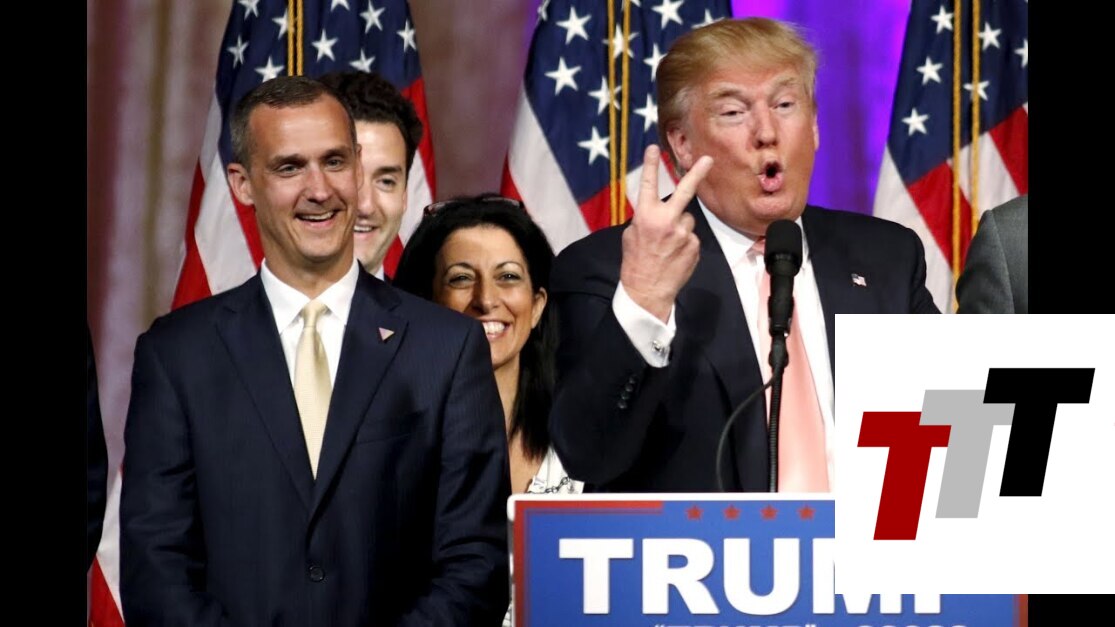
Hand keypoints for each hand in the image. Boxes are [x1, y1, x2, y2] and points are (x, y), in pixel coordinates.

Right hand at [620, 145, 712, 322]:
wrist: (647, 291)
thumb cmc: (635, 263)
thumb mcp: (630, 236)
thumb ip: (644, 220)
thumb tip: (655, 213)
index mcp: (645, 216)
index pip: (648, 185)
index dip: (651, 165)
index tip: (653, 148)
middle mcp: (666, 221)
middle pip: (685, 191)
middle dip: (697, 173)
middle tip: (708, 159)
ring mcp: (683, 234)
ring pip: (686, 220)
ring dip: (679, 228)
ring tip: (668, 246)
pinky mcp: (695, 246)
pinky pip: (691, 237)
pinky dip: (685, 244)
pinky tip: (675, 255)